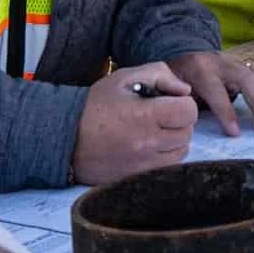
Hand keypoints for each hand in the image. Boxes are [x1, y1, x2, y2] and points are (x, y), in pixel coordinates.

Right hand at [70, 61, 197, 185]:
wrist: (65, 136)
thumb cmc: (96, 103)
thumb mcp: (125, 77)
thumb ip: (160, 74)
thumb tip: (185, 90)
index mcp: (145, 115)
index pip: (189, 111)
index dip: (183, 103)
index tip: (169, 101)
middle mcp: (147, 143)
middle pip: (187, 133)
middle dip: (179, 121)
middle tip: (161, 115)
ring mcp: (143, 165)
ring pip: (180, 153)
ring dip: (174, 141)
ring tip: (154, 131)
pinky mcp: (137, 178)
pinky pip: (166, 168)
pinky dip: (164, 157)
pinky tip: (148, 146)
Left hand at [166, 51, 253, 135]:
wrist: (185, 55)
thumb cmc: (178, 78)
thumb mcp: (170, 88)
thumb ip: (179, 101)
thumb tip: (188, 121)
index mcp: (200, 70)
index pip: (216, 91)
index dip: (226, 112)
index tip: (235, 133)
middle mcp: (222, 63)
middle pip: (247, 79)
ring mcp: (238, 63)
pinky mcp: (247, 67)